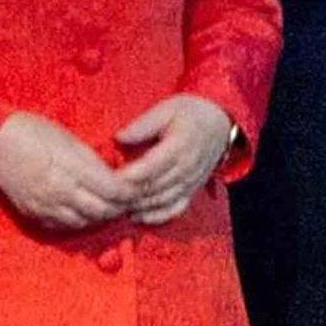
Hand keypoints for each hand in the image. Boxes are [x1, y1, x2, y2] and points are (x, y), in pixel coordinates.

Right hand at [0, 112, 135, 230]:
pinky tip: (84, 211)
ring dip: (101, 216)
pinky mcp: (34, 216)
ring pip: (85, 223)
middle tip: (128, 200)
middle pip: (102, 211)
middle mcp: (59, 192)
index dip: (129, 192)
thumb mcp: (67, 137)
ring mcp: (45, 207)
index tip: (137, 188)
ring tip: (109, 206)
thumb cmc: (31, 131)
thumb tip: (112, 174)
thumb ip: (90, 159)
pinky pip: (65, 226)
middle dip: (119, 207)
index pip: (112, 190)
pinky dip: (80, 221)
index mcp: (70, 168)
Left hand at [116, 94, 231, 225]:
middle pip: (152, 188)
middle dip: (127, 194)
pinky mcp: (193, 190)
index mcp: (179, 145)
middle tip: (104, 195)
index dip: (126, 176)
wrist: (220, 122)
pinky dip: (156, 216)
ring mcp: (191, 182)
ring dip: (138, 206)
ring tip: (115, 205)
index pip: (148, 168)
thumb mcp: (166, 108)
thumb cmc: (191, 112)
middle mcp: (186, 168)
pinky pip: (175, 209)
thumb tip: (119, 137)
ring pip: (161, 201)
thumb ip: (143, 125)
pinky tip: (137, 216)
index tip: (106, 178)